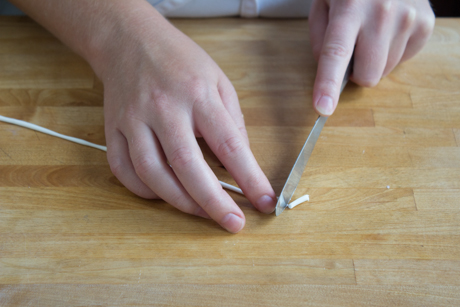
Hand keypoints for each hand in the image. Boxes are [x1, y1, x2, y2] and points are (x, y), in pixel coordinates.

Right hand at [98, 6, 276, 232]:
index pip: (229, 144)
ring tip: (202, 212)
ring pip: (152, 173)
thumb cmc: (180, 61)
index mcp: (198, 95)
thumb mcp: (219, 81)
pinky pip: (122, 169)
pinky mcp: (112, 127)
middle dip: (213, 203)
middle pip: (188, 166)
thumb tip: (241, 162)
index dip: (249, 178)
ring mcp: (133, 119)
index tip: (265, 201)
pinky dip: (143, 190)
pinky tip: (162, 194)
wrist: (129, 40)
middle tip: (233, 223)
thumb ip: (232, 122)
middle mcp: (164, 108)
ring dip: (179, 202)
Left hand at [309, 0, 434, 115]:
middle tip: (353, 50)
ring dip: (374, 61)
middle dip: (356, 73)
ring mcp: (408, 19)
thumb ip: (319, 39)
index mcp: (348, 8)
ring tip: (372, 32)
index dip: (328, 84)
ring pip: (384, 72)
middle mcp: (382, 13)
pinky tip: (388, 30)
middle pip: (367, 76)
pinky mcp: (425, 25)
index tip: (323, 108)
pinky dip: (392, 52)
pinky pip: (403, 61)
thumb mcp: (323, 3)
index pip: (336, 53)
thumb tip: (329, 73)